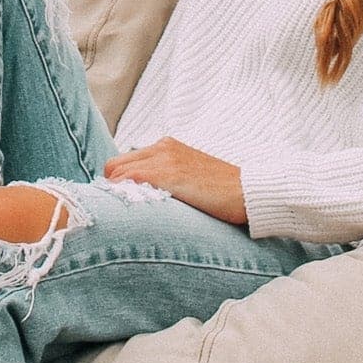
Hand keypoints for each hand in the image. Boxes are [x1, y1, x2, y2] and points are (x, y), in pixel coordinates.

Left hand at [104, 139, 247, 225]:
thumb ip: (167, 180)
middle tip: (122, 212)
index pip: (124, 162)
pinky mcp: (168, 173)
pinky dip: (124, 196)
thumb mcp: (191, 178)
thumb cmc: (224, 193)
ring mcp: (164, 158)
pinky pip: (128, 179)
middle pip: (114, 166)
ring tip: (128, 216)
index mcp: (167, 146)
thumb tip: (143, 198)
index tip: (123, 204)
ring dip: (116, 195)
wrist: (249, 192)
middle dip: (113, 190)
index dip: (119, 184)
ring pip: (116, 173)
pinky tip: (134, 213)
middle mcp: (162, 147)